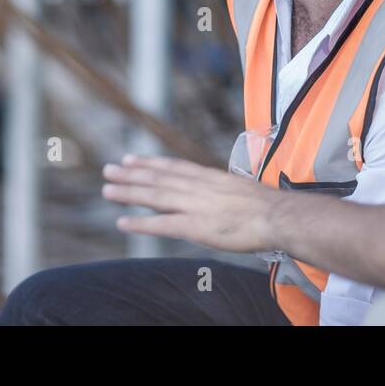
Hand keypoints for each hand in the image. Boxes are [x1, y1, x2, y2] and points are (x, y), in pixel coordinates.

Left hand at [102, 155, 279, 252]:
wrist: (277, 215)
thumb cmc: (267, 206)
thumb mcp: (240, 188)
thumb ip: (221, 190)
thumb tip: (216, 193)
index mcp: (209, 177)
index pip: (173, 167)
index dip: (150, 163)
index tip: (131, 159)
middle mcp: (198, 187)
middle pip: (158, 178)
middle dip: (131, 174)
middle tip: (108, 170)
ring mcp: (195, 206)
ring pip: (155, 196)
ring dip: (129, 192)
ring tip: (107, 189)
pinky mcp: (196, 226)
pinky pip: (162, 224)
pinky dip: (141, 222)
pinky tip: (123, 221)